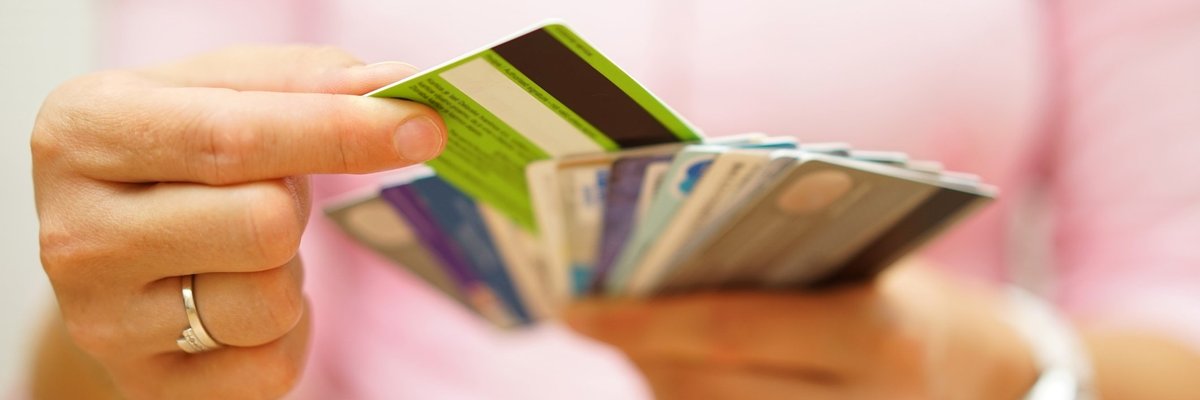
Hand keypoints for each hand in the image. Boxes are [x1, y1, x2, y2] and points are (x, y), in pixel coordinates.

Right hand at [31, 46, 445, 398]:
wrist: (107, 248)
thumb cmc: (174, 154)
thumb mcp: (217, 90)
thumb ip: (304, 80)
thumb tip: (396, 87)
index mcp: (85, 133)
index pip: (234, 139)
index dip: (340, 132)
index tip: (423, 129)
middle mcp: (78, 233)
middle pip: (263, 224)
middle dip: (295, 203)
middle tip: (270, 190)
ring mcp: (105, 322)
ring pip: (272, 301)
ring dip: (288, 270)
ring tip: (241, 247)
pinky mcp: (150, 385)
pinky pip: (273, 364)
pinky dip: (287, 329)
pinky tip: (240, 298)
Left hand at [565, 263, 1039, 399]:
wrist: (993, 377)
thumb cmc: (909, 298)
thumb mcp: (858, 263)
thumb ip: (769, 261)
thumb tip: (654, 262)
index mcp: (876, 336)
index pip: (732, 331)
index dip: (645, 320)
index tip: (576, 305)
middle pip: (711, 388)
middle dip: (639, 351)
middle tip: (588, 315)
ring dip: (658, 381)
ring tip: (625, 339)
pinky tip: (671, 373)